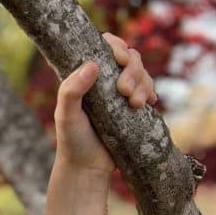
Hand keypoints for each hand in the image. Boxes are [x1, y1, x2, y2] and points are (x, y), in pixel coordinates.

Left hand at [53, 33, 156, 173]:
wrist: (87, 168)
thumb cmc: (72, 141)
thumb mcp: (66, 116)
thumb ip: (71, 91)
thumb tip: (92, 65)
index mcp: (85, 77)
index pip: (104, 47)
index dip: (117, 46)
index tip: (120, 60)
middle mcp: (103, 81)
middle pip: (128, 58)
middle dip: (133, 70)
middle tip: (125, 92)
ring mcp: (118, 93)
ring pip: (140, 72)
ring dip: (144, 82)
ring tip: (135, 104)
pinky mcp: (130, 107)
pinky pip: (146, 89)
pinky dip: (149, 91)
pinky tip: (148, 102)